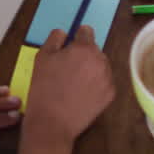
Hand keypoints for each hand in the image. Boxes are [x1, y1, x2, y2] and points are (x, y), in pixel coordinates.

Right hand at [24, 27, 114, 144]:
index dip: (76, 36)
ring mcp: (108, 79)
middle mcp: (100, 61)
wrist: (52, 122)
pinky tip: (81, 93)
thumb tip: (64, 33)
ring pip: (100, 65)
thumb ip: (54, 39)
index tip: (69, 46)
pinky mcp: (110, 95)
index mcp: (84, 48)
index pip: (86, 31)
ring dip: (91, 68)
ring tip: (74, 82)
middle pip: (94, 49)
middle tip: (68, 68)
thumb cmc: (44, 88)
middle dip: (83, 54)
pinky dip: (96, 84)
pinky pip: (104, 82)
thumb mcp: (42, 57)